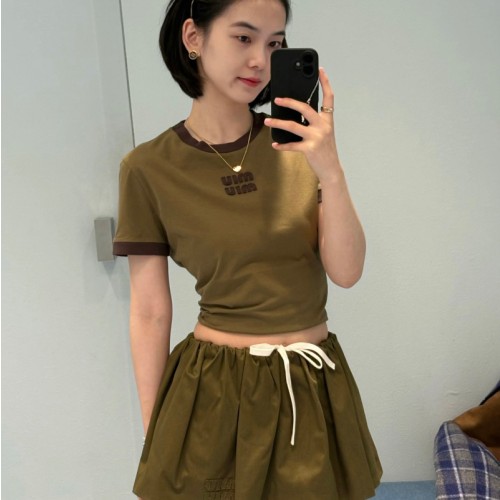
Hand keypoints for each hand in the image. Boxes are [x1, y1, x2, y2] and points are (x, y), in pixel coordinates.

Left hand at [264, 67, 340, 181]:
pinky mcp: (310, 149)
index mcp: (327, 119)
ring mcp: (317, 137)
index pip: (329, 97)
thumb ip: (313, 122)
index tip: (320, 70)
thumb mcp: (323, 133)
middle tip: (277, 99)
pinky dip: (281, 145)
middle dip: (290, 102)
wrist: (331, 169)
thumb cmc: (324, 149)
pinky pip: (291, 145)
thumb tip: (295, 111)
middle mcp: (323, 126)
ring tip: (268, 121)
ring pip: (293, 126)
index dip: (325, 83)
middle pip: (305, 108)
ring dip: (278, 123)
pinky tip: (274, 144)